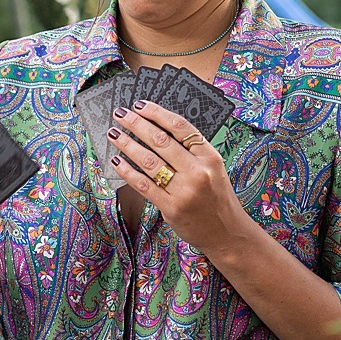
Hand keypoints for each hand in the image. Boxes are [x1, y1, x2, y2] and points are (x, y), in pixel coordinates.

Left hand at [107, 100, 247, 252]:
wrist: (227, 233)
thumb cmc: (217, 198)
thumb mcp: (214, 169)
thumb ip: (192, 152)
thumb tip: (158, 130)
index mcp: (210, 157)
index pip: (181, 128)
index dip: (157, 113)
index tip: (140, 105)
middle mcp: (198, 172)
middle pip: (161, 141)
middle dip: (136, 124)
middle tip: (120, 114)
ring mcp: (184, 191)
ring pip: (149, 161)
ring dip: (127, 145)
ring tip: (114, 135)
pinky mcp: (171, 208)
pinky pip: (143, 185)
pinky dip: (128, 172)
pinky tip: (117, 162)